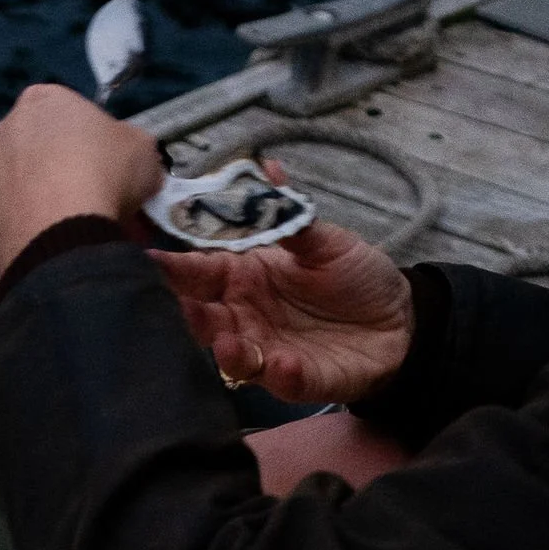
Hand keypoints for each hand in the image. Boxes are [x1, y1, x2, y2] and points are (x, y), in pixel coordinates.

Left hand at [0, 84, 165, 271]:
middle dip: (62, 172)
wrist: (64, 239)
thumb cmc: (105, 176)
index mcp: (41, 102)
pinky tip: (54, 248)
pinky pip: (11, 227)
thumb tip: (134, 169)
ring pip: (19, 190)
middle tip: (93, 200)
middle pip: (37, 151)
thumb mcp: (143, 149)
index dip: (93, 141)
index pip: (68, 113)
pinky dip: (30, 235)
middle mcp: (1, 134)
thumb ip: (131, 149)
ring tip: (74, 230)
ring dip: (42, 204)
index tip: (109, 167)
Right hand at [157, 220, 413, 404]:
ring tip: (228, 343)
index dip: (173, 268)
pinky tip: (281, 363)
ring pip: (234, 358)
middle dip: (190, 317)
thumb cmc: (355, 277)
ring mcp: (269, 352)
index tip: (148, 261)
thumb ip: (290, 213)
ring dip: (228, 352)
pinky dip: (279, 375)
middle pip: (204, 321)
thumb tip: (267, 167)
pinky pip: (282, 382)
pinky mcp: (300, 381)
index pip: (199, 273)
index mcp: (244, 279)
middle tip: (185, 307)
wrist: (400, 320)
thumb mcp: (324, 239)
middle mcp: (246, 318)